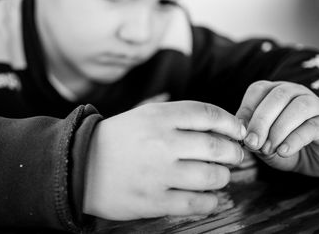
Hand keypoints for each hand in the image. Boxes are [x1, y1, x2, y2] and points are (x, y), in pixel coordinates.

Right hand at [83, 101, 245, 220]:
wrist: (80, 164)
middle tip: (235, 155)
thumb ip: (179, 116)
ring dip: (223, 177)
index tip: (238, 130)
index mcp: (160, 117)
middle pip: (217, 147)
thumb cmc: (118, 138)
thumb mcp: (145, 114)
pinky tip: (211, 196)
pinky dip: (211, 200)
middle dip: (235, 152)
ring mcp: (159, 174)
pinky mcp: (154, 201)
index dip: (231, 122)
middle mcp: (162, 143)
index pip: (208, 114)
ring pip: (212, 177)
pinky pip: (197, 203)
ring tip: (220, 175)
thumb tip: (219, 125)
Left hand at [236, 81, 318, 176]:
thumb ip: (252, 133)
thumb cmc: (282, 144)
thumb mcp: (262, 141)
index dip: (247, 110)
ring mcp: (316, 106)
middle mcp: (296, 93)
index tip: (241, 133)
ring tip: (268, 149)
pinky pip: (312, 127)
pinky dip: (294, 140)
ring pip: (298, 107)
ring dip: (279, 129)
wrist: (313, 161)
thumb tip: (239, 130)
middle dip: (261, 121)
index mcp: (275, 91)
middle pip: (277, 96)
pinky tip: (283, 152)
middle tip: (252, 143)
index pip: (259, 89)